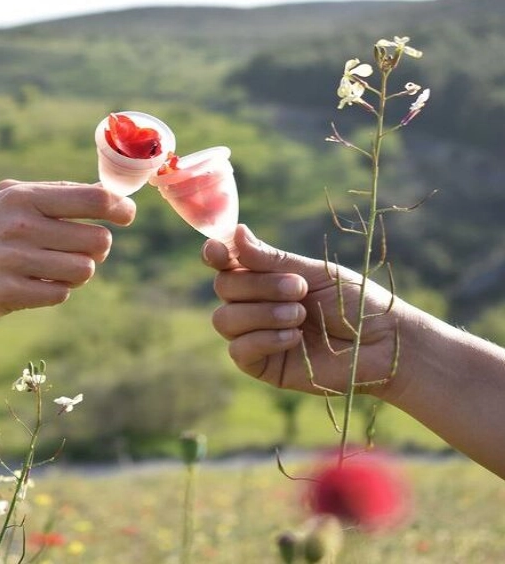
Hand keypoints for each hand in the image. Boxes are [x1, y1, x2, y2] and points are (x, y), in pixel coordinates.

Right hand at [0, 180, 135, 339]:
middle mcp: (18, 224)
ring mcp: (12, 259)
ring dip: (75, 273)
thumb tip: (104, 194)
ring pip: (85, 270)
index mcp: (21, 196)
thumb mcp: (0, 202)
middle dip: (95, 249)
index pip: (93, 197)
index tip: (126, 215)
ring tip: (50, 269)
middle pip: (98, 239)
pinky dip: (53, 291)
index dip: (119, 207)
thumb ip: (49, 194)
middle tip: (76, 251)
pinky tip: (30, 285)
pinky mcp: (8, 293)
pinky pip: (61, 294)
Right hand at [203, 225, 403, 397]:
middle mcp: (254, 304)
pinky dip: (264, 339)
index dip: (216, 254)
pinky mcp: (263, 366)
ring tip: (299, 315)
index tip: (217, 251)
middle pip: (223, 288)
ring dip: (262, 313)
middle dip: (258, 285)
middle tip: (299, 289)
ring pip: (224, 319)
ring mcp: (256, 335)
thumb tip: (236, 232)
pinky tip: (294, 338)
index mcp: (265, 277)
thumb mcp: (313, 273)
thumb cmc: (353, 302)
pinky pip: (239, 350)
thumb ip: (271, 259)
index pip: (226, 263)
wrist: (383, 343)